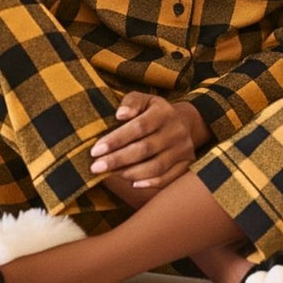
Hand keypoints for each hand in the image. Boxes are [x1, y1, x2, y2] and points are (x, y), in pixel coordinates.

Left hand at [89, 92, 208, 189]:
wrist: (184, 122)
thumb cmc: (154, 111)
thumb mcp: (143, 99)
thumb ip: (131, 103)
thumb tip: (120, 115)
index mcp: (163, 112)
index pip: (138, 127)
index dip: (116, 140)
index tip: (95, 150)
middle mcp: (176, 131)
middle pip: (145, 149)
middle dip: (117, 160)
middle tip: (96, 167)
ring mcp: (183, 149)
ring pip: (156, 167)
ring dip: (130, 173)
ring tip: (110, 174)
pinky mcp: (187, 164)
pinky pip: (168, 178)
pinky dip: (150, 183)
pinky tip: (133, 183)